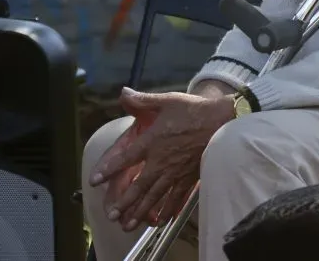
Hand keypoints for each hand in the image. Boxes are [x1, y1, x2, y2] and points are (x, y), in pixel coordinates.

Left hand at [89, 87, 234, 230]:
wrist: (222, 120)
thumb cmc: (194, 110)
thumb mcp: (167, 100)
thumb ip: (143, 100)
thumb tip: (123, 93)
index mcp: (152, 141)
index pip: (125, 159)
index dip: (108, 169)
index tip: (95, 181)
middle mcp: (161, 161)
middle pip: (139, 186)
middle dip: (124, 202)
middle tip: (112, 215)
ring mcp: (176, 171)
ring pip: (155, 195)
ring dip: (141, 211)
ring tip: (129, 224)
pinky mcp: (190, 177)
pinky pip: (177, 197)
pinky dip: (168, 209)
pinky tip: (162, 219)